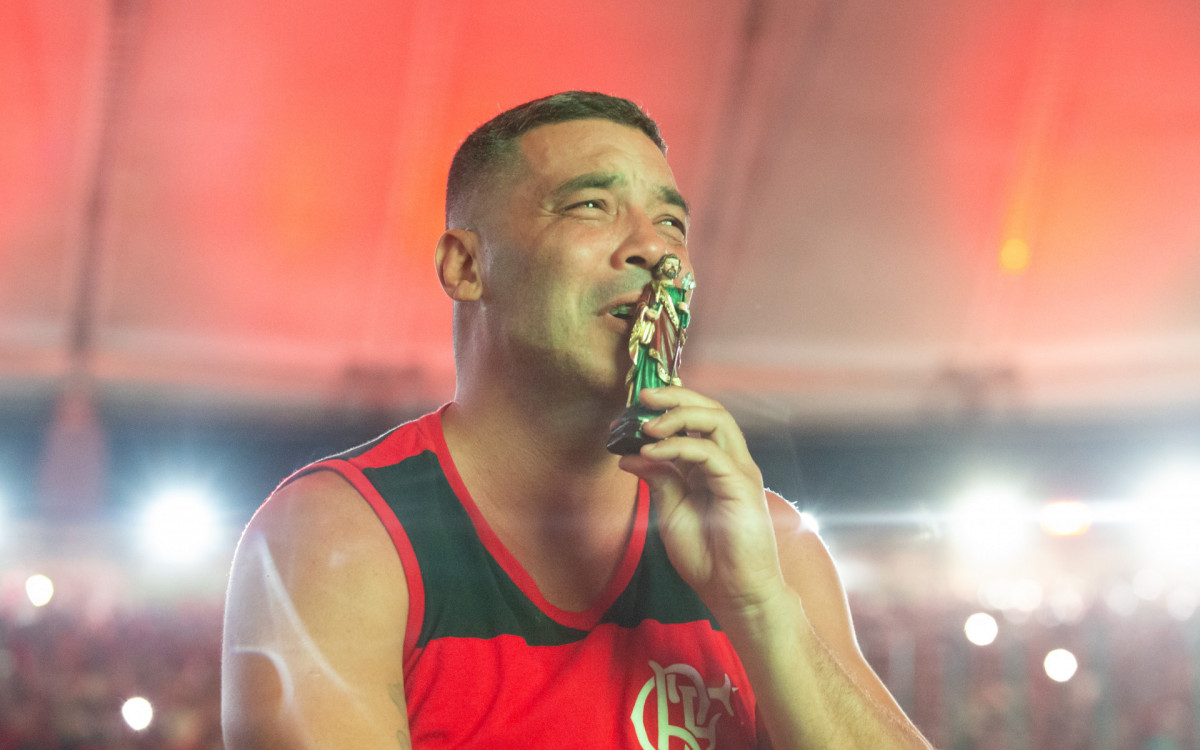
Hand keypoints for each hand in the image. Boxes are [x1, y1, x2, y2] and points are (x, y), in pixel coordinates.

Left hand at [617, 387, 787, 619]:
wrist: (734, 593)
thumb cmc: (707, 556)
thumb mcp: (671, 511)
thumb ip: (658, 479)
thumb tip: (628, 455)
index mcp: (712, 466)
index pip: (694, 422)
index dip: (665, 409)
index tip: (631, 411)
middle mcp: (729, 462)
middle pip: (710, 410)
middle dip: (675, 397)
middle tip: (642, 398)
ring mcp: (739, 471)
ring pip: (718, 420)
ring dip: (679, 414)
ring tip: (647, 425)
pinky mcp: (742, 486)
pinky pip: (710, 452)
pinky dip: (678, 445)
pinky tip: (653, 451)